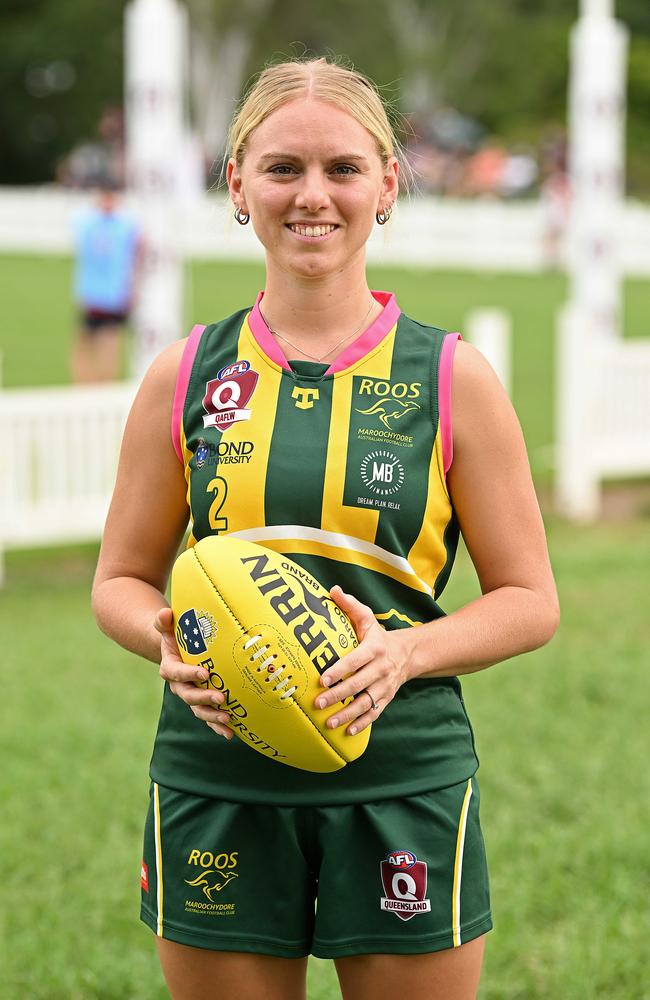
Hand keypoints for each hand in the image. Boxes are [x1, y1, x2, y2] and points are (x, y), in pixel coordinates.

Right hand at [155, 607, 233, 739]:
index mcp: (170, 667)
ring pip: (199, 710)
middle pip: (189, 696)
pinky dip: (218, 727)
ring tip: (228, 719)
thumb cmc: (175, 636)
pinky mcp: (201, 703)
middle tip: (221, 698)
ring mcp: (190, 696)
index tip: (204, 673)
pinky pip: (208, 718)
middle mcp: (179, 686)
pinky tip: (231, 733)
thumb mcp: (167, 627)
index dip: (189, 674)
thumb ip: (164, 621)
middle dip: (204, 698)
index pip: (177, 673)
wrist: (175, 651)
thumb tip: (165, 613)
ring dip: (212, 717)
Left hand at [313, 586, 409, 735]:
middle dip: (337, 695)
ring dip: (347, 714)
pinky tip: (347, 732)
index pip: (355, 661)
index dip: (339, 670)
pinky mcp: (386, 698)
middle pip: (358, 684)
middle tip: (318, 702)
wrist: (408, 654)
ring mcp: (384, 686)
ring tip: (329, 721)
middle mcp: (381, 669)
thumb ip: (350, 605)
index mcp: (374, 649)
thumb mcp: (367, 618)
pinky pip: (374, 714)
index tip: (322, 679)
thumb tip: (332, 590)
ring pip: (366, 703)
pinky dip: (362, 724)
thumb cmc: (379, 636)